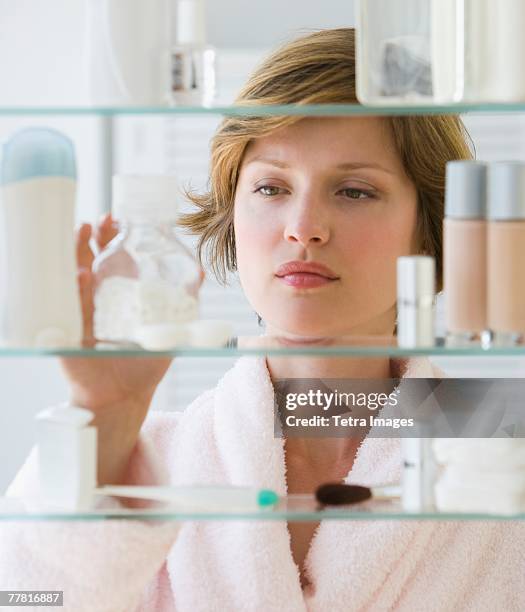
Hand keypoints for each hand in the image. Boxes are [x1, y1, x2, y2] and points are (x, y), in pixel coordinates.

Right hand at [59, 214, 187, 482]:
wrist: (126, 396)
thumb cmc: (145, 362)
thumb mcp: (170, 328)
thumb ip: (184, 300)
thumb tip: (201, 271)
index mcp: (116, 296)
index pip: (109, 258)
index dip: (110, 237)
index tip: (115, 219)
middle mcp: (96, 301)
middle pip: (89, 261)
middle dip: (93, 239)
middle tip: (101, 221)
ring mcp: (82, 316)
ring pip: (75, 278)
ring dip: (78, 255)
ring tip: (83, 232)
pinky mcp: (73, 336)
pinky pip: (72, 311)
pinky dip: (77, 292)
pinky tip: (83, 276)